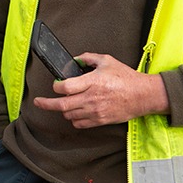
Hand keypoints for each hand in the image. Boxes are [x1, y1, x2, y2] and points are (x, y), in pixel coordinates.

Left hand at [33, 53, 169, 128]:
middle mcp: (92, 98)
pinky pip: (79, 124)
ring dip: (63, 109)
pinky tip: (75, 112)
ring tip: (63, 104)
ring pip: (69, 115)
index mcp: (92, 82)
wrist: (143, 96)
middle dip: (46, 104)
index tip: (55, 85)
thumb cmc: (126, 78)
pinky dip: (73, 119)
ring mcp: (96, 111)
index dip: (56, 86)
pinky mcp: (100, 120)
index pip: (65, 87)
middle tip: (38, 102)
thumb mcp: (107, 61)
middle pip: (62, 105)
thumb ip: (88, 58)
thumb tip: (75, 59)